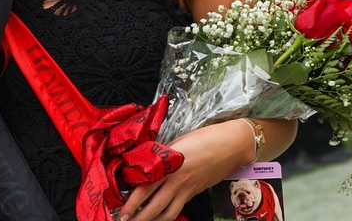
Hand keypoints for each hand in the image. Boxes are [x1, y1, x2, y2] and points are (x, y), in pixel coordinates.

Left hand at [119, 122, 250, 220]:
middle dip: (139, 217)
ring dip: (153, 220)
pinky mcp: (195, 193)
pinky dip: (167, 216)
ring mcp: (187, 189)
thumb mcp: (176, 144)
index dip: (132, 202)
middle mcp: (177, 181)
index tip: (122, 211)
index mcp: (169, 166)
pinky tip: (160, 217)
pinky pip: (178, 208)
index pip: (146, 188)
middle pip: (155, 206)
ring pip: (168, 213)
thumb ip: (160, 156)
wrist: (230, 145)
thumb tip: (143, 166)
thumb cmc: (203, 138)